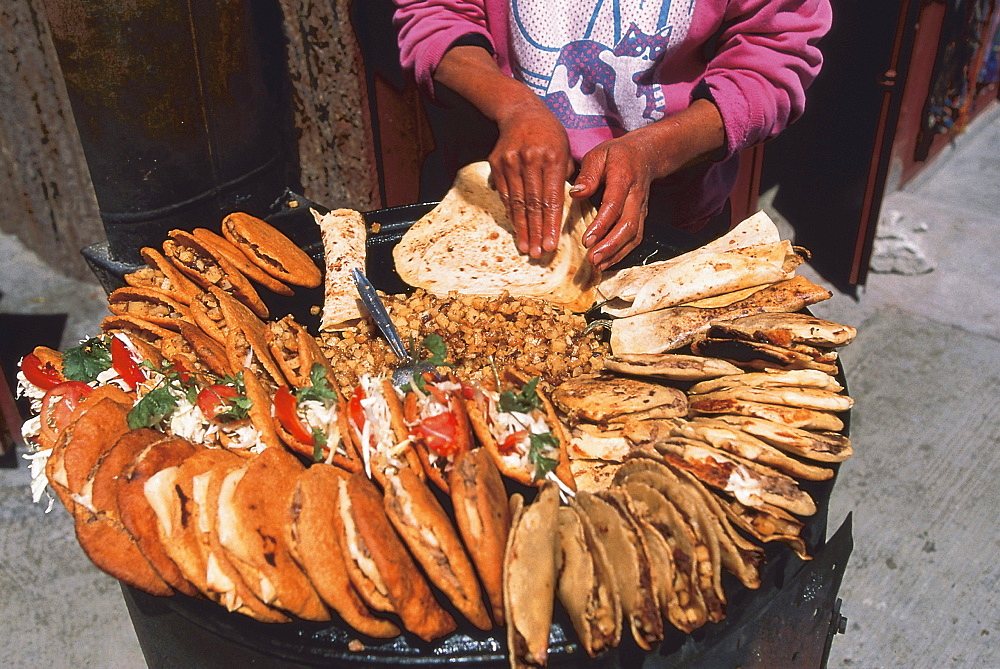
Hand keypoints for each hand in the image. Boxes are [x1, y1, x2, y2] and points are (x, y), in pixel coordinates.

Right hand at [490, 102, 574, 256]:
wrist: (520, 111)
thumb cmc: (549, 134)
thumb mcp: (566, 150)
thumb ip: (569, 177)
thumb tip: (574, 203)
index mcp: (553, 158)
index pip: (552, 198)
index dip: (551, 224)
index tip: (551, 244)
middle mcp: (531, 160)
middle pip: (533, 204)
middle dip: (536, 231)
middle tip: (538, 253)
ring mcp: (512, 161)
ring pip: (517, 202)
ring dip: (522, 228)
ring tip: (526, 247)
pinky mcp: (497, 163)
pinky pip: (505, 194)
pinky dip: (511, 213)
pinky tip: (516, 228)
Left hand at [572, 99, 725, 270]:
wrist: (646, 154)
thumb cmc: (617, 154)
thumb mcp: (599, 154)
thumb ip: (588, 174)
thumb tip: (576, 193)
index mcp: (623, 178)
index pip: (613, 205)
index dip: (601, 225)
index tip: (586, 240)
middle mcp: (635, 196)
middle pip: (627, 225)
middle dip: (610, 246)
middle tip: (592, 259)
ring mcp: (641, 209)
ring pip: (634, 236)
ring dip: (616, 253)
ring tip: (598, 266)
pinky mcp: (641, 217)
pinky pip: (635, 239)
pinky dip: (622, 253)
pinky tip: (607, 262)